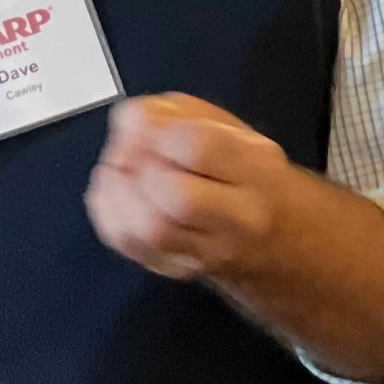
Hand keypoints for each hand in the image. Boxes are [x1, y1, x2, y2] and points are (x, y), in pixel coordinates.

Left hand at [84, 93, 296, 283]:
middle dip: (137, 166)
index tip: (145, 126)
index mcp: (256, 167)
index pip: (198, 148)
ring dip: (118, 191)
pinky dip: (108, 213)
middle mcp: (240, 216)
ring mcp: (211, 251)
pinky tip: (112, 192)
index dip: (157, 133)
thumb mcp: (225, 125)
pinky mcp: (180, 270)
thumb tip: (130, 121)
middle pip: (176, 196)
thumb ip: (176, 113)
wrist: (274, 239)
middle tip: (126, 149)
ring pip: (151, 228)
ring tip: (116, 169)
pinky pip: (132, 245)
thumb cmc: (244, 172)